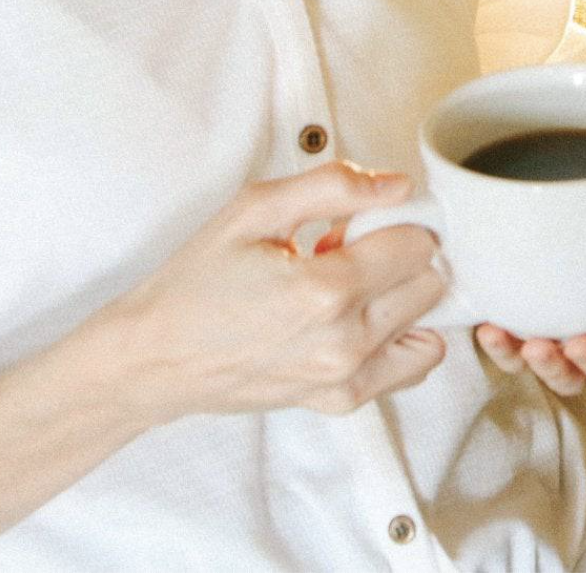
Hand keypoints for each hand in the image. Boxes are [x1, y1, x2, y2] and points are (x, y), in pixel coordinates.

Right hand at [98, 162, 447, 424]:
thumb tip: (397, 185)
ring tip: (353, 285)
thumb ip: (333, 186)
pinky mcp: (341, 400)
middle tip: (350, 249)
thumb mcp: (255, 209)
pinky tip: (361, 318)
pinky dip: (402, 336)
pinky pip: (412, 366)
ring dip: (403, 295)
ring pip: (428, 322)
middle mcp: (344, 340)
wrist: (156, 356)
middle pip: (429, 281)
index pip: (416, 243)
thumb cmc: (197, 281)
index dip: (395, 220)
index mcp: (325, 288)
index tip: (362, 219)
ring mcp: (345, 377)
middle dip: (400, 254)